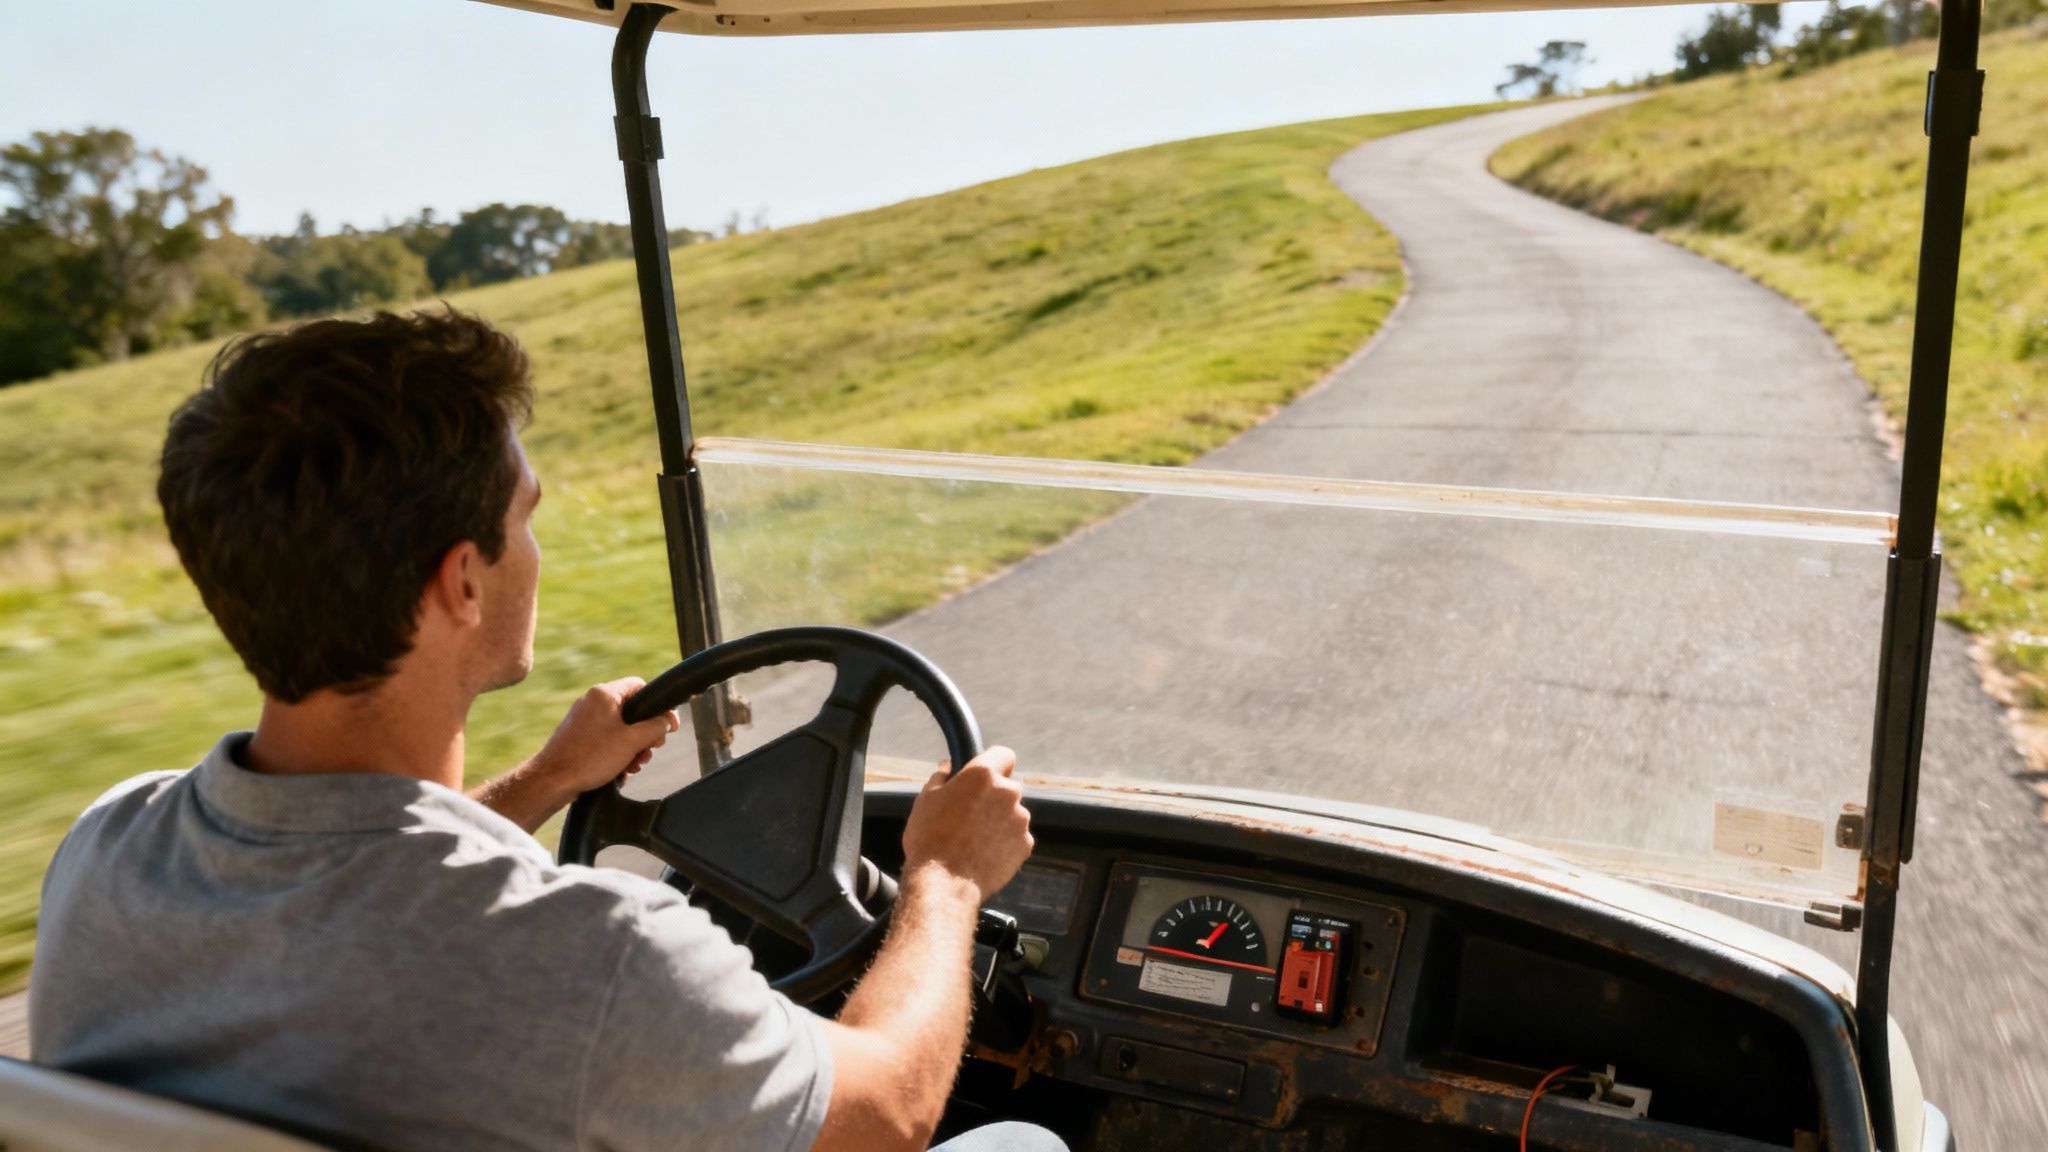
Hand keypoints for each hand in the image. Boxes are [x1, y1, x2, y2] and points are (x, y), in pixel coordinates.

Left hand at [528, 678, 680, 799]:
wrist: (553, 780)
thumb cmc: (589, 758)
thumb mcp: (633, 741)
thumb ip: (656, 728)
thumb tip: (666, 722)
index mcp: (604, 694)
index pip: (641, 687)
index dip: (658, 706)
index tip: (668, 726)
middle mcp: (592, 702)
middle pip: (632, 711)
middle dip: (644, 735)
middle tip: (648, 751)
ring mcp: (583, 719)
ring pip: (620, 728)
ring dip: (632, 747)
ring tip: (632, 765)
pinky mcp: (578, 735)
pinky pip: (606, 739)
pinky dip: (616, 753)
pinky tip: (618, 770)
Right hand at [900, 746, 1031, 900]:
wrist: (943, 883)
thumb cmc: (930, 839)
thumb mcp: (926, 799)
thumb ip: (941, 777)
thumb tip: (948, 767)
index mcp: (983, 774)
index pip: (1004, 754)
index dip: (994, 763)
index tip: (984, 775)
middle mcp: (1008, 792)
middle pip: (1008, 786)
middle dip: (994, 796)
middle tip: (970, 813)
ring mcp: (1020, 820)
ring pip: (1013, 813)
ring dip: (1000, 820)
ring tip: (974, 839)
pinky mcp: (1025, 844)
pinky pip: (1017, 837)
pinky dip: (1005, 842)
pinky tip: (984, 853)